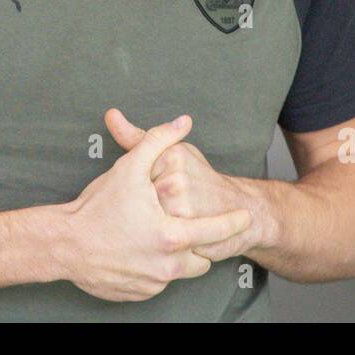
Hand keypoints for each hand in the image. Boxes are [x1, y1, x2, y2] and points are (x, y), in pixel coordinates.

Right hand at [58, 114, 252, 301]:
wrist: (64, 244)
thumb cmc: (97, 207)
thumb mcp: (130, 167)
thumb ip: (159, 141)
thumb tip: (183, 122)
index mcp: (172, 236)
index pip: (216, 231)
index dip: (233, 222)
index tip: (243, 218)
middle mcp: (166, 266)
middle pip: (201, 260)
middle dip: (199, 244)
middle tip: (185, 226)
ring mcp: (152, 283)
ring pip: (180, 273)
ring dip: (176, 257)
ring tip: (158, 237)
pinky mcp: (138, 294)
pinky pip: (157, 283)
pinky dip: (154, 269)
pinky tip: (138, 251)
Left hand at [105, 108, 267, 260]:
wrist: (243, 207)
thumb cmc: (201, 179)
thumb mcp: (171, 153)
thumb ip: (138, 138)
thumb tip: (110, 114)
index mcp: (171, 156)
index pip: (135, 174)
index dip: (143, 186)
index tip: (160, 187)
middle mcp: (175, 180)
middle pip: (139, 200)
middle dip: (147, 208)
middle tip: (169, 205)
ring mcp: (183, 209)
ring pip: (148, 221)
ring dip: (155, 225)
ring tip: (175, 218)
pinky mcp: (190, 234)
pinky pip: (160, 240)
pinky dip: (166, 240)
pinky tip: (180, 232)